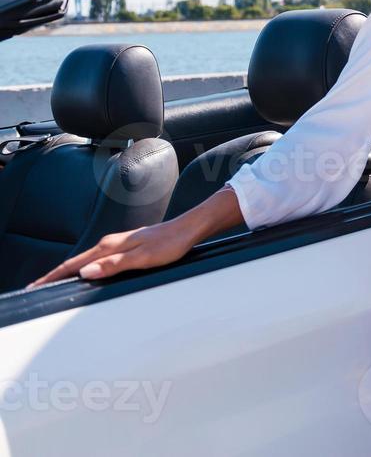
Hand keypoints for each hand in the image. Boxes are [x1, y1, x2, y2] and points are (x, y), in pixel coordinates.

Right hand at [25, 219, 199, 289]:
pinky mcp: (126, 247)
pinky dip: (84, 267)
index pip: (74, 264)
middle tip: (37, 288)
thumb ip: (114, 266)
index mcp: (110, 247)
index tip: (36, 286)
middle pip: (75, 262)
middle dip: (55, 275)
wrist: (188, 229)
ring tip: (54, 282)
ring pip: (86, 260)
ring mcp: (118, 244)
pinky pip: (97, 259)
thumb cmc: (170, 243)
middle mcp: (111, 244)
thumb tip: (85, 272)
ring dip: (68, 271)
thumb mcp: (143, 258)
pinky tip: (85, 273)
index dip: (54, 276)